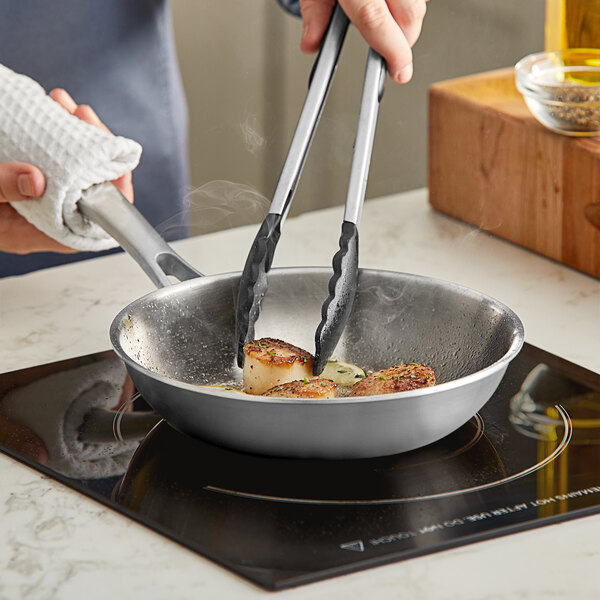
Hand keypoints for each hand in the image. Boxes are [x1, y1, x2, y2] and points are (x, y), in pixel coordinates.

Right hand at [0, 88, 132, 254]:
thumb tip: (35, 179)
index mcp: (30, 234)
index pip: (90, 227)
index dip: (114, 199)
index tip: (119, 167)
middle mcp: (36, 217)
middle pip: (86, 192)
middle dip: (94, 153)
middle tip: (85, 117)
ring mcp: (28, 194)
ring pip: (69, 170)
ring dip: (74, 135)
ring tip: (66, 104)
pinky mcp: (18, 174)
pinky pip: (48, 156)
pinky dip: (52, 131)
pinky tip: (50, 107)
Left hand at [299, 0, 427, 83]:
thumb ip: (315, 12)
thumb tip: (310, 43)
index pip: (377, 21)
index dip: (393, 52)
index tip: (400, 73)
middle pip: (410, 16)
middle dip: (404, 40)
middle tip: (389, 50)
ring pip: (420, 4)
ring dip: (408, 18)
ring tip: (388, 17)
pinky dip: (411, 2)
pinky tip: (394, 2)